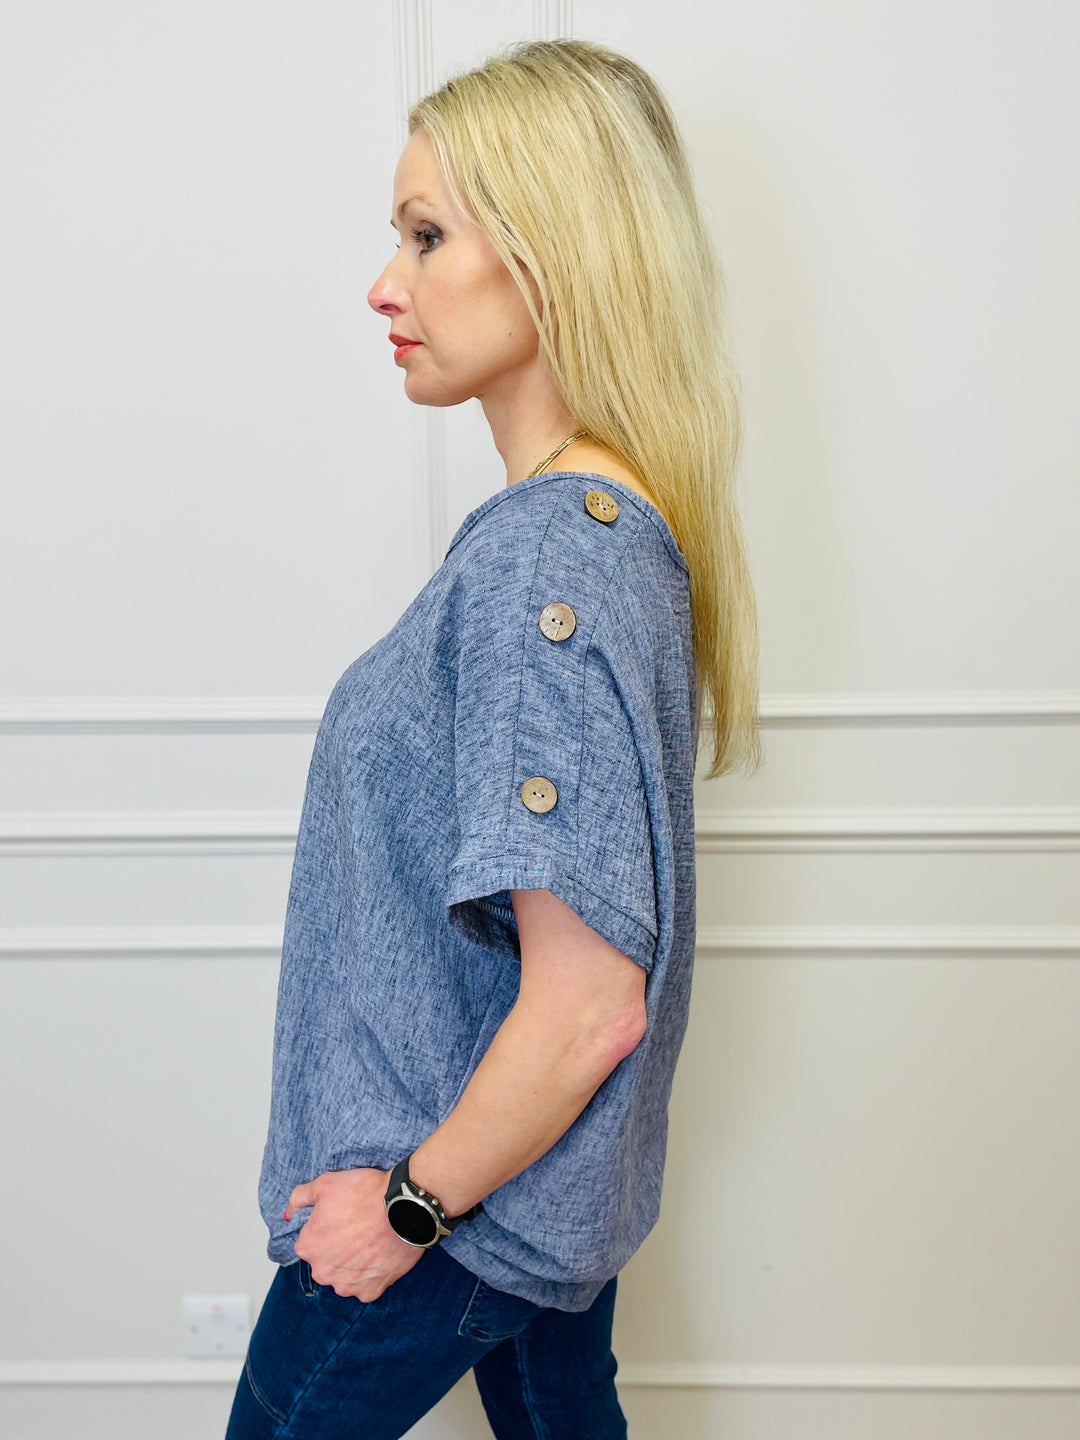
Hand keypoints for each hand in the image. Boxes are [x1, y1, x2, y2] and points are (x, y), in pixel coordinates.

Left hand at [286, 1166, 425, 1300]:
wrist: (404, 1207)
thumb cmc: (365, 1194)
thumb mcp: (325, 1183)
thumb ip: (300, 1197)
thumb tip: (290, 1211)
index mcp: (307, 1247)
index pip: (310, 1239)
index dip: (326, 1226)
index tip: (341, 1217)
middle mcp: (323, 1272)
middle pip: (326, 1261)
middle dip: (337, 1248)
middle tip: (357, 1228)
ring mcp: (347, 1285)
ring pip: (345, 1275)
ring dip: (353, 1263)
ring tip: (370, 1240)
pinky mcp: (370, 1291)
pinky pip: (366, 1285)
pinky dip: (371, 1273)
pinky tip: (379, 1254)